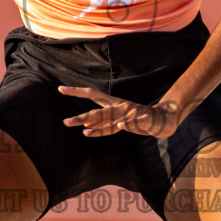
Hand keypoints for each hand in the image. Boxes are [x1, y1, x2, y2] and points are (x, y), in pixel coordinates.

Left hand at [58, 85, 182, 138]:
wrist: (160, 119)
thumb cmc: (136, 119)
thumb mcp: (116, 120)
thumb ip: (102, 122)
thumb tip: (85, 125)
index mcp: (112, 103)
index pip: (91, 94)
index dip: (76, 91)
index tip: (60, 88)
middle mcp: (119, 106)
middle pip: (97, 112)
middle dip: (81, 118)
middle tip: (65, 122)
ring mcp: (130, 113)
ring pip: (112, 119)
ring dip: (99, 126)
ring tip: (85, 131)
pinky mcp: (141, 120)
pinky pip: (132, 123)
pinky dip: (127, 124)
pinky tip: (122, 125)